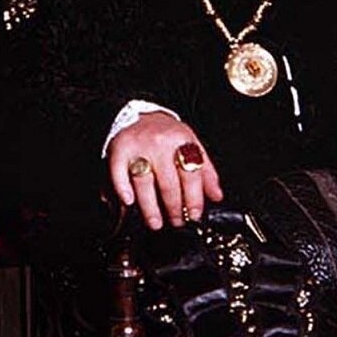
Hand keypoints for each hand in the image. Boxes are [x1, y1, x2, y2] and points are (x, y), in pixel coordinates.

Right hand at [106, 112, 223, 229]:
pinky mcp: (119, 150)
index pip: (191, 174)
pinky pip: (119, 173)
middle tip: (177, 222)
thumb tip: (216, 196)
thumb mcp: (191, 143)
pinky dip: (123, 189)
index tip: (194, 215)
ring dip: (150, 208)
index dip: (194, 198)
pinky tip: (129, 202)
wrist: (137, 113)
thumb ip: (206, 170)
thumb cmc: (166, 133)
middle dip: (174, 208)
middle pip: (168, 183)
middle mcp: (160, 144)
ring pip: (144, 183)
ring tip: (156, 222)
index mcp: (181, 141)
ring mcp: (139, 148)